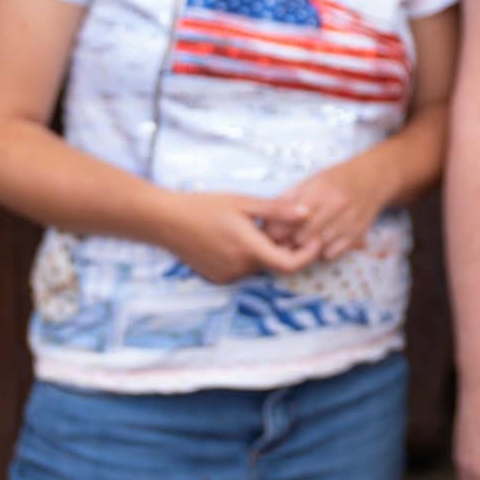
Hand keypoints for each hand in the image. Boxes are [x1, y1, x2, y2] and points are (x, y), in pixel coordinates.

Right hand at [156, 189, 320, 283]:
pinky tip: (243, 236)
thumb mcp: (244, 203)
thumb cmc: (204, 206)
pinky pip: (244, 269)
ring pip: (260, 267)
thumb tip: (307, 213)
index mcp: (248, 248)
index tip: (315, 239)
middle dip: (289, 248)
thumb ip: (277, 210)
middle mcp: (238, 268)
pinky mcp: (217, 276)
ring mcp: (226, 275)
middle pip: (276, 264)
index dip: (308, 254)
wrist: (165, 221)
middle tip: (291, 226)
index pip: (289, 264)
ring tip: (262, 226)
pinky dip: (252, 256)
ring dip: (269, 251)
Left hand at [270, 157, 393, 261]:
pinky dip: (323, 252)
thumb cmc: (337, 179)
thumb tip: (266, 222)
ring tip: (302, 243)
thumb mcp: (312, 180)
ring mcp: (350, 219)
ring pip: (318, 246)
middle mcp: (337, 203)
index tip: (273, 234)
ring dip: (306, 248)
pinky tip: (321, 243)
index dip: (278, 230)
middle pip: (303, 236)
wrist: (374, 177)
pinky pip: (333, 253)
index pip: (290, 219)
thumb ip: (289, 199)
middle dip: (290, 242)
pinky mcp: (359, 232)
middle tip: (285, 242)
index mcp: (321, 188)